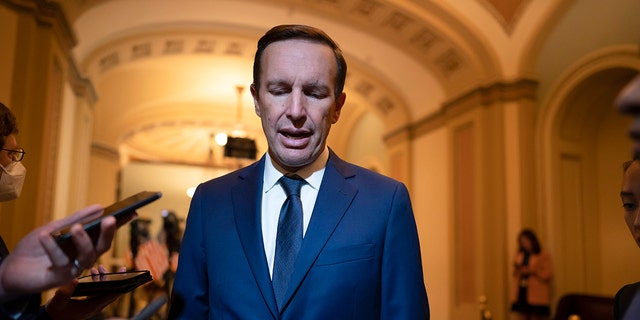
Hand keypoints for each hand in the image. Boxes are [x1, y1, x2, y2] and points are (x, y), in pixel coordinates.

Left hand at [0, 205, 132, 300]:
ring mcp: (73, 268)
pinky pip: (62, 261)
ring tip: (76, 228)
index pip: (104, 233)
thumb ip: (76, 219)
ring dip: (84, 242)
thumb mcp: (54, 228)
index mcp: (84, 243)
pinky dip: (53, 247)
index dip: (119, 223)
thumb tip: (99, 207)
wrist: (12, 268)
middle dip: (108, 233)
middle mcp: (82, 256)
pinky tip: (46, 236)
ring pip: (88, 257)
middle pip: (102, 247)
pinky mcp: (61, 278)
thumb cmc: (34, 249)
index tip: (131, 212)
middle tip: (110, 219)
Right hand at [44, 265, 126, 319]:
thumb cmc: (54, 312)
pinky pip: (99, 292)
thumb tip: (74, 279)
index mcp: (91, 307)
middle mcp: (95, 307)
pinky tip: (93, 273)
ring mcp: (93, 305)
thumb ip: (66, 291)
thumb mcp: (58, 301)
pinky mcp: (88, 303)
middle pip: (112, 293)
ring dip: (105, 279)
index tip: (126, 275)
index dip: (121, 285)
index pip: (111, 296)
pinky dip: (98, 282)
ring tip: (100, 267)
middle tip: (121, 268)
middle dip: (116, 279)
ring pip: (105, 291)